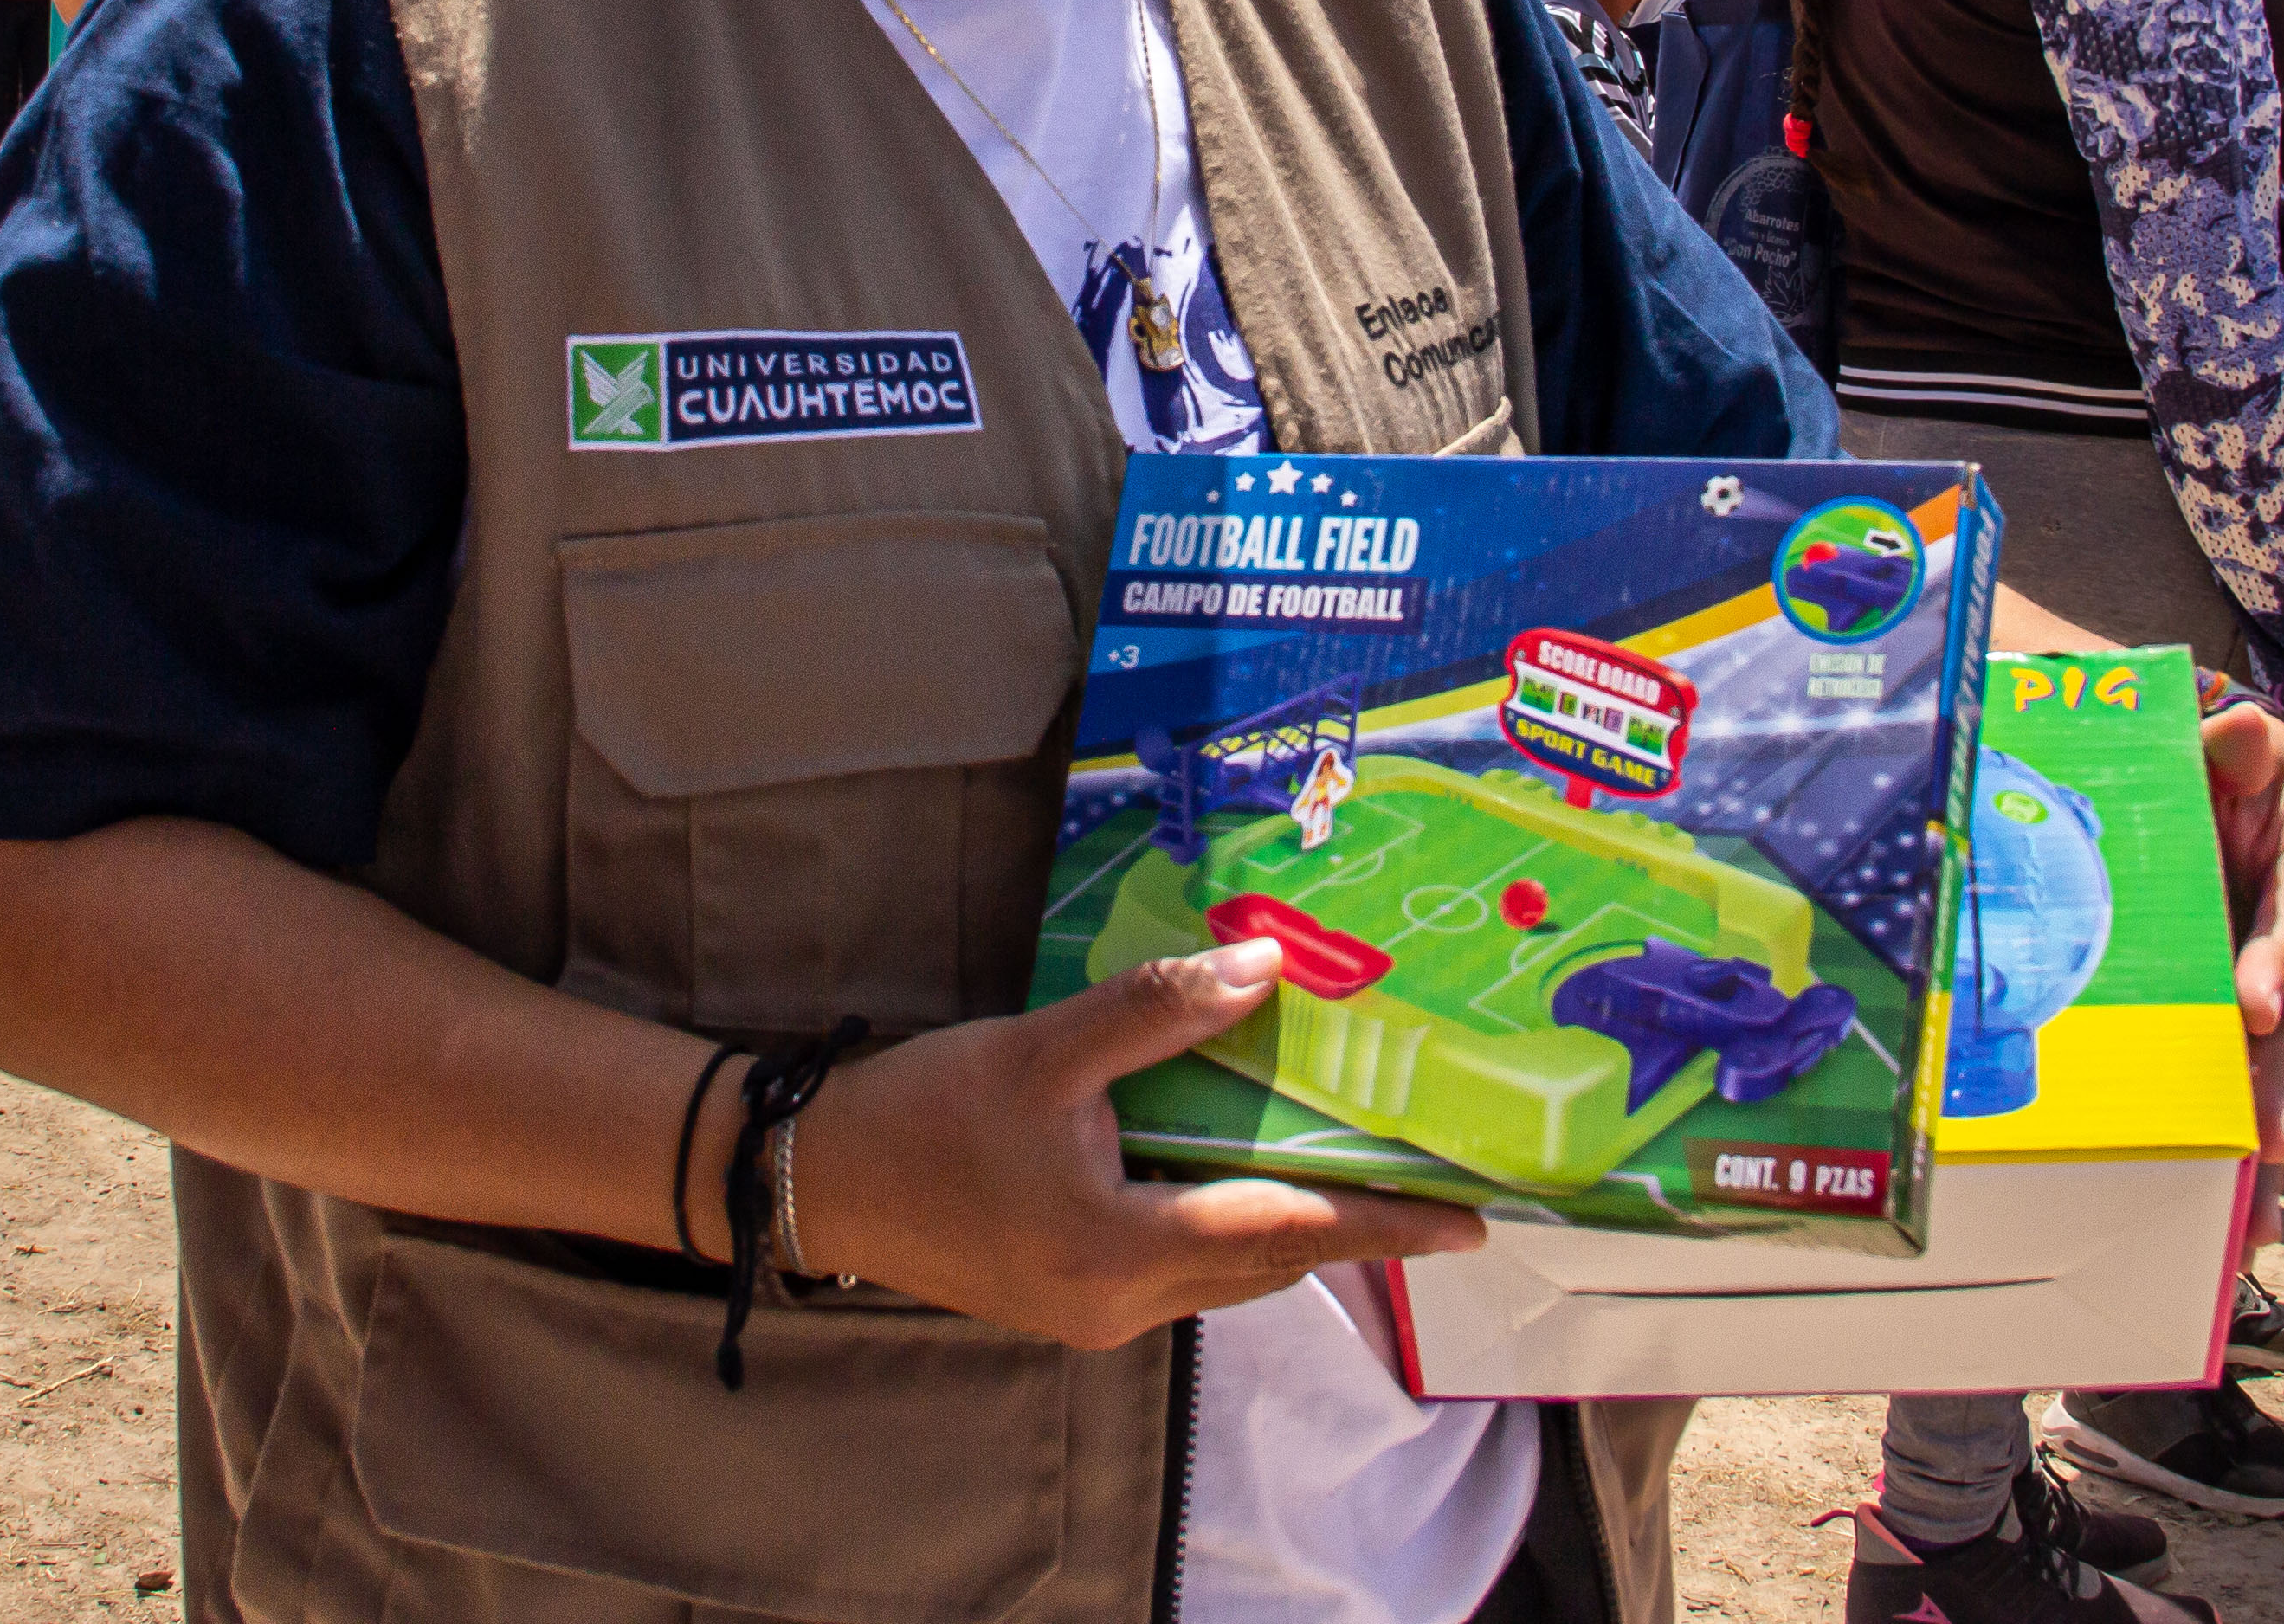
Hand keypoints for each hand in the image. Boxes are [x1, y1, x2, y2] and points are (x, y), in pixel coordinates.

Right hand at [781, 939, 1483, 1348]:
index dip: (1383, 1224)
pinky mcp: (1070, 1303)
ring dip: (1288, 1231)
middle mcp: (1120, 1304)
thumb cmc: (923, 1113)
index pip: (1284, 1233)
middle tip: (1431, 1187)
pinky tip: (1243, 1181)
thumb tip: (1264, 969)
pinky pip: (1181, 1273)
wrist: (815, 1178)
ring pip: (1226, 1276)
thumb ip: (1156, 1011)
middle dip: (1352, 1230)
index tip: (1468, 1220)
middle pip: (1267, 1266)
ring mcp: (1094, 1315)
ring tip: (1360, 1183)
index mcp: (1120, 1250)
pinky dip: (1227, 1232)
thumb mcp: (1043, 1049)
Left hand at [2202, 700, 2283, 1251]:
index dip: (2279, 965)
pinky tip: (2249, 1211)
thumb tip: (2234, 728)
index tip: (2253, 1009)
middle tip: (2257, 1138)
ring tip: (2252, 1193)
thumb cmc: (2246, 778)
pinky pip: (2281, 1092)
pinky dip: (2264, 1149)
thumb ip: (2237, 746)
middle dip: (2279, 1083)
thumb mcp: (2245, 751)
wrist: (2264, 808)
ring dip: (2274, 1132)